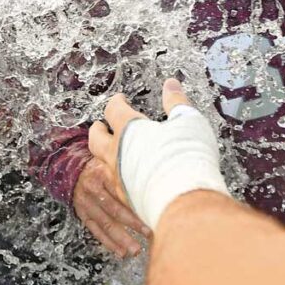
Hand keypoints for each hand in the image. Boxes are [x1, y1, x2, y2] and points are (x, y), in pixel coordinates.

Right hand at [73, 158, 150, 257]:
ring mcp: (86, 205)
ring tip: (134, 250)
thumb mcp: (111, 162)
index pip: (121, 190)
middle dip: (132, 223)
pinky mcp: (83, 215)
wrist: (74, 171)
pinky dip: (108, 243)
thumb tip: (150, 182)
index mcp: (101, 174)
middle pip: (114, 209)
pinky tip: (120, 251)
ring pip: (105, 224)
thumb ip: (125, 172)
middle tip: (147, 233)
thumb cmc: (100, 167)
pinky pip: (96, 231)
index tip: (151, 212)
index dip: (135, 202)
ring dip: (121, 239)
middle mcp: (92, 190)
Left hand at [89, 79, 228, 229]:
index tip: (119, 100)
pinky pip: (112, 186)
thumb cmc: (186, 157)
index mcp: (129, 130)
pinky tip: (123, 180)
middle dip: (97, 130)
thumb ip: (177, 102)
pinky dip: (115, 179)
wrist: (183, 199)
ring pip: (100, 164)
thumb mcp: (188, 121)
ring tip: (111, 153)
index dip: (116, 102)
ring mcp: (117, 178)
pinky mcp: (124, 199)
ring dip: (104, 156)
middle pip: (96, 138)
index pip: (114, 110)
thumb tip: (171, 85)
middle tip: (101, 126)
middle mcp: (116, 153)